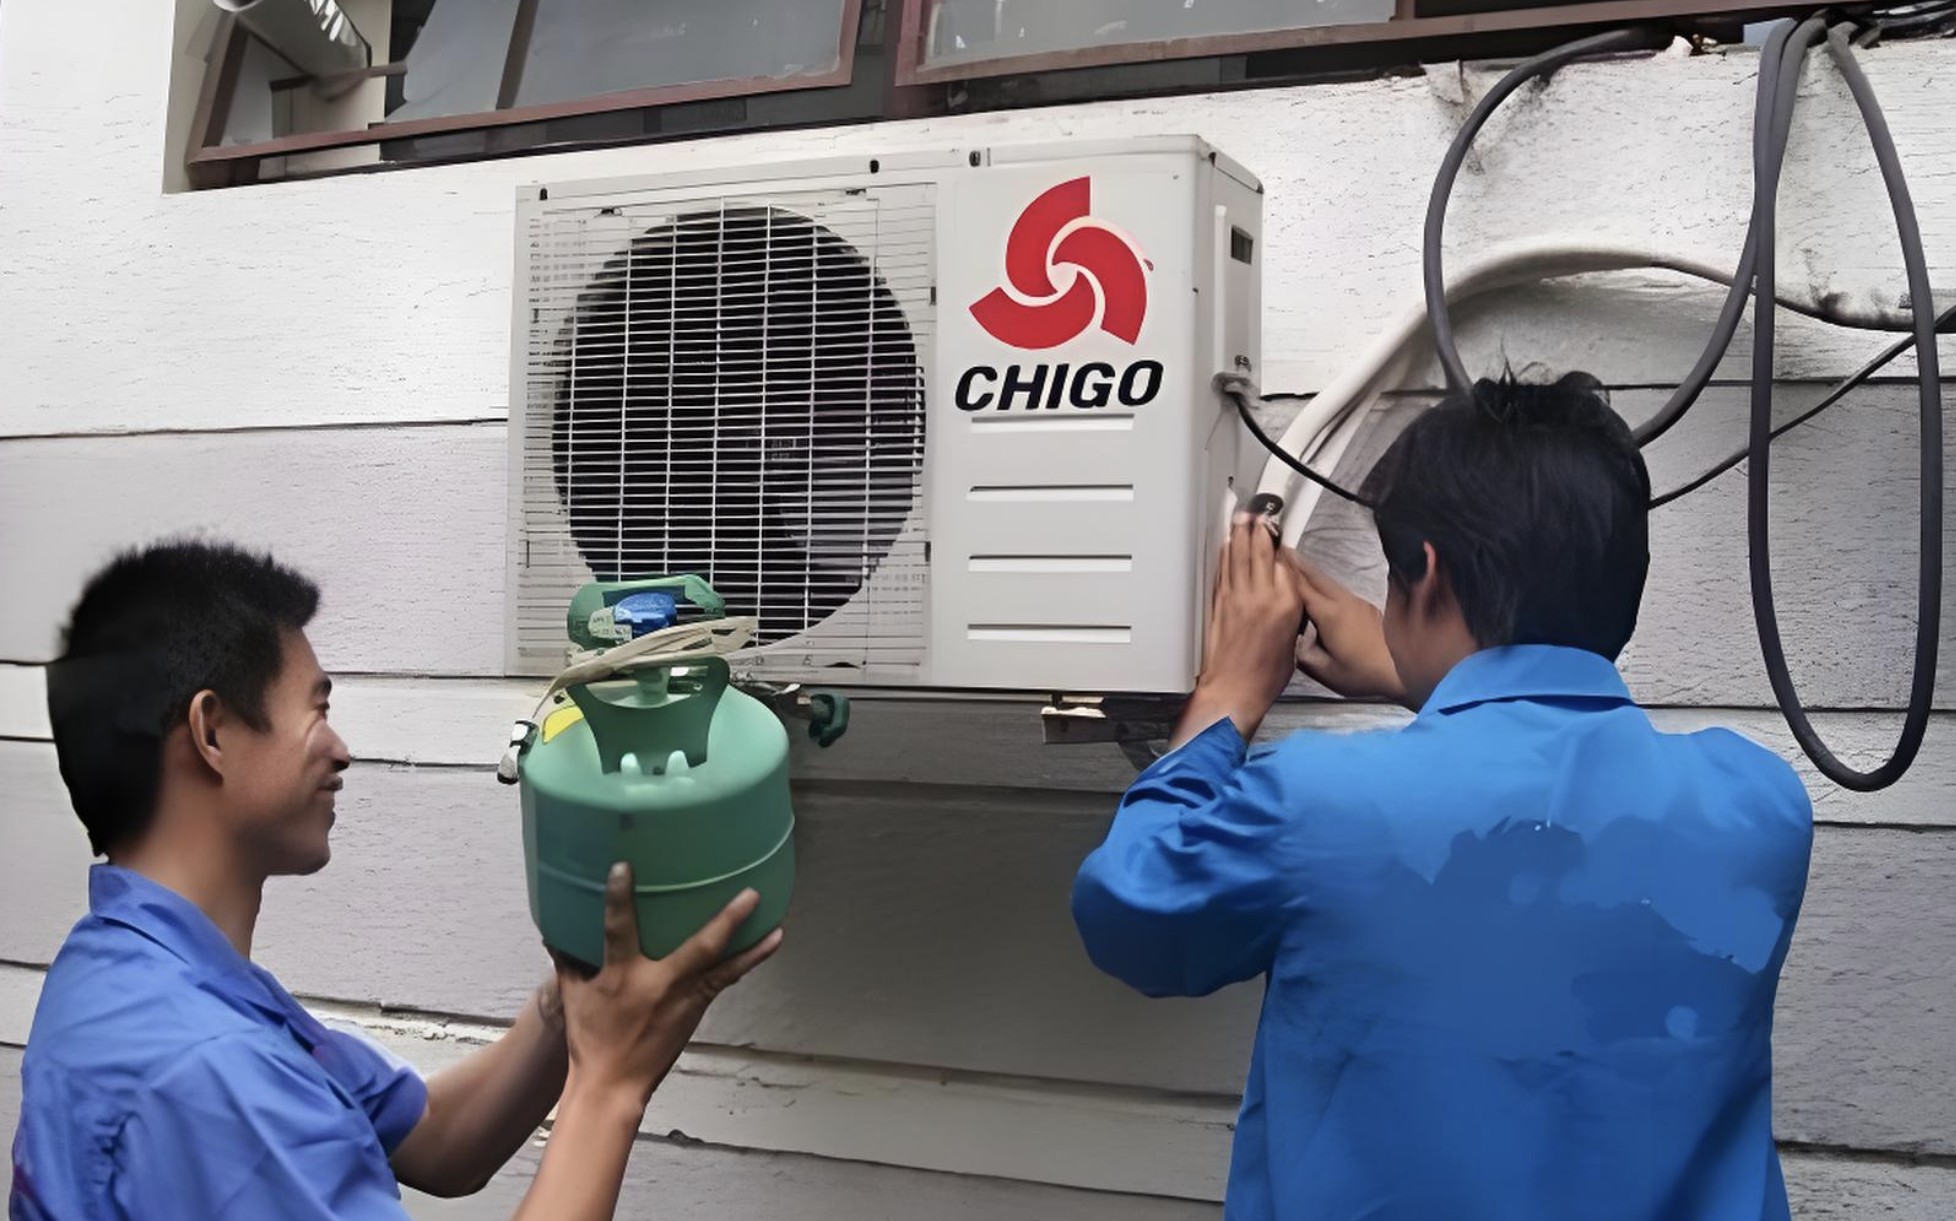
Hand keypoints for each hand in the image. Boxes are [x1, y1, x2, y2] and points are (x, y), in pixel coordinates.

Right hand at [556, 864, 781, 1113]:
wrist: (612, 1085)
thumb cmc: (591, 1040)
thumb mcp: (574, 996)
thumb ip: (568, 961)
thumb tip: (554, 932)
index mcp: (621, 975)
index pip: (617, 929)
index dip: (618, 898)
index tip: (624, 868)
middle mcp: (658, 983)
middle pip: (698, 947)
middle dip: (725, 921)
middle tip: (749, 895)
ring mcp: (683, 997)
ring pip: (723, 966)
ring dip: (751, 945)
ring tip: (774, 921)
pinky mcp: (696, 1008)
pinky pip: (727, 979)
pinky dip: (749, 961)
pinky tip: (770, 942)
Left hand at [1176, 512, 1306, 745]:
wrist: (1235, 690)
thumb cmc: (1265, 675)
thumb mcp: (1291, 640)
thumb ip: (1289, 610)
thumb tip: (1284, 592)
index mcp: (1285, 605)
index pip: (1284, 562)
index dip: (1279, 542)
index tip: (1279, 528)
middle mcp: (1261, 596)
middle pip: (1258, 551)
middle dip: (1257, 528)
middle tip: (1257, 511)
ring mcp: (1237, 598)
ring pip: (1238, 557)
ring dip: (1239, 535)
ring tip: (1241, 517)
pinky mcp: (1219, 605)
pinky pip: (1223, 572)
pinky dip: (1225, 556)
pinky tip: (1227, 546)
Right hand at [1289, 554, 1406, 705]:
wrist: (1403, 672)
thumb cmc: (1362, 673)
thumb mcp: (1324, 670)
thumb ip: (1301, 652)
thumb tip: (1290, 639)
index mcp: (1329, 614)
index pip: (1299, 586)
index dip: (1283, 571)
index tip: (1269, 557)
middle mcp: (1343, 601)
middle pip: (1314, 575)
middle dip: (1295, 561)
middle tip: (1278, 548)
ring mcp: (1356, 602)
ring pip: (1327, 581)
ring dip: (1308, 572)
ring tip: (1292, 566)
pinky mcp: (1365, 607)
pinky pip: (1337, 590)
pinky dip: (1322, 585)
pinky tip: (1316, 592)